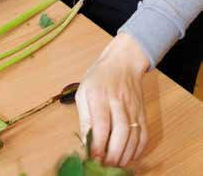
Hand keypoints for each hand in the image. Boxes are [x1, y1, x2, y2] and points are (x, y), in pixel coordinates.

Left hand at [75, 33, 149, 166]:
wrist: (123, 62)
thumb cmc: (99, 77)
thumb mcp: (83, 92)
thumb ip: (85, 119)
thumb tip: (86, 145)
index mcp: (99, 94)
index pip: (101, 123)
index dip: (98, 144)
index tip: (93, 159)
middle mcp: (118, 100)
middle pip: (121, 131)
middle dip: (113, 154)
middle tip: (105, 167)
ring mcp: (133, 106)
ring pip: (134, 135)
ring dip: (125, 155)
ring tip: (115, 165)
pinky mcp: (143, 112)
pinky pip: (144, 134)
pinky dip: (138, 150)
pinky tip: (129, 157)